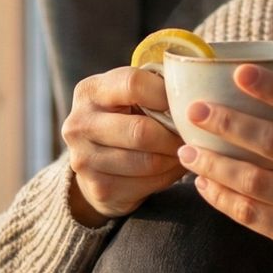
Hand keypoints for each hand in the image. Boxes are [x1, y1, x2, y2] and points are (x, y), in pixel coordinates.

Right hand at [61, 66, 187, 226]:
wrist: (93, 163)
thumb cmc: (123, 119)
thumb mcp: (128, 96)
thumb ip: (153, 88)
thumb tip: (193, 98)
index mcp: (89, 91)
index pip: (133, 84)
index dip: (165, 94)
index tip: (182, 104)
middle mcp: (79, 124)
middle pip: (141, 130)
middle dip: (174, 135)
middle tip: (191, 136)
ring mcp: (84, 159)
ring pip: (148, 161)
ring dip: (175, 158)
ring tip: (185, 151)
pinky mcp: (99, 188)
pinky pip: (148, 183)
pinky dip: (168, 176)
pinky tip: (170, 167)